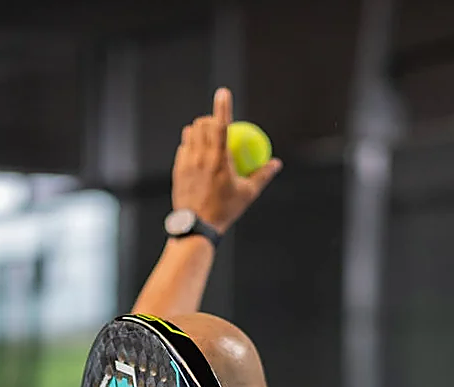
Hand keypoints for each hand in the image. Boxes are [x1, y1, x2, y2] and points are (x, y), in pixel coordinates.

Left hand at [171, 87, 281, 233]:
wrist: (196, 226)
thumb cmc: (225, 210)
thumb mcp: (248, 194)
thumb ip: (262, 175)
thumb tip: (276, 163)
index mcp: (219, 159)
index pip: (221, 125)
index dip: (223, 106)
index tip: (223, 92)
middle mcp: (201, 156)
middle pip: (202, 124)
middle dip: (210, 118)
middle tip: (218, 125)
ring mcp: (186, 162)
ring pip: (190, 133)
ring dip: (199, 130)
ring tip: (208, 140)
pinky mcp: (177, 169)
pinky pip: (183, 148)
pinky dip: (190, 145)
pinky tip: (197, 155)